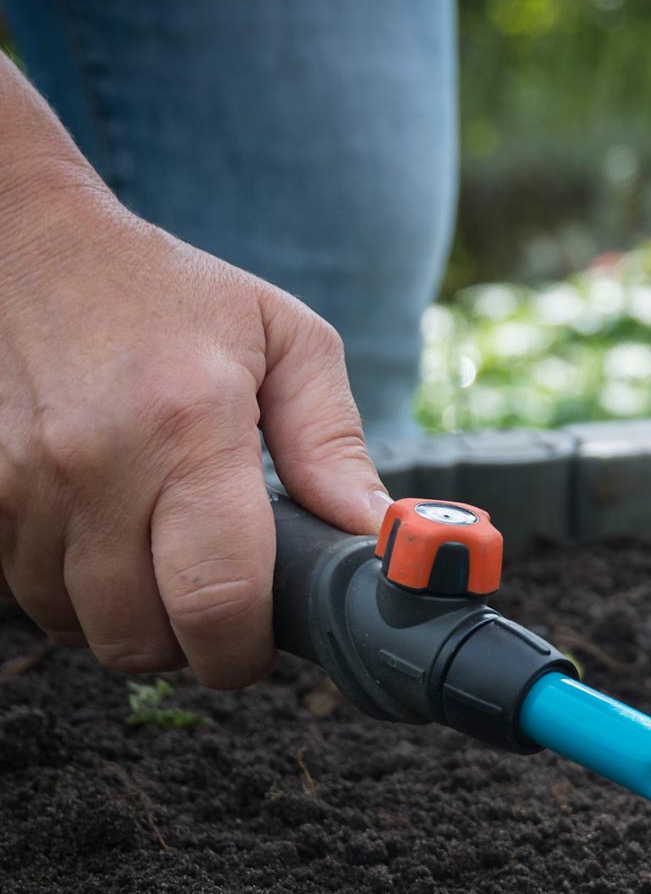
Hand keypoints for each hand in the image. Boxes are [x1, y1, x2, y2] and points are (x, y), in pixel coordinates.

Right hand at [0, 166, 388, 686]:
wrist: (28, 242)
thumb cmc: (168, 291)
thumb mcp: (284, 340)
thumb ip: (333, 444)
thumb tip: (373, 533)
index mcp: (188, 429)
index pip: (217, 599)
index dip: (244, 651)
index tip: (261, 645)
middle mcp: (94, 464)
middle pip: (141, 636)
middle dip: (190, 647)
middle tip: (218, 608)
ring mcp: (22, 483)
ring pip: (78, 625)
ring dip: (128, 620)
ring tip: (161, 564)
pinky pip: (26, 593)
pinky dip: (70, 592)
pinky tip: (105, 543)